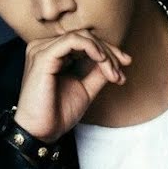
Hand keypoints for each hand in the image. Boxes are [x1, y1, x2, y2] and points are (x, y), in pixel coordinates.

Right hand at [13, 30, 132, 142]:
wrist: (42, 132)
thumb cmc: (58, 113)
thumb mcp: (85, 89)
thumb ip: (98, 73)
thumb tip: (116, 61)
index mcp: (53, 54)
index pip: (84, 41)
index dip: (109, 50)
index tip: (126, 64)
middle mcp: (45, 47)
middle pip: (85, 36)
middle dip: (109, 52)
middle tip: (120, 71)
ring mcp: (42, 50)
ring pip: (81, 37)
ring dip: (103, 53)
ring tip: (113, 72)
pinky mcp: (43, 56)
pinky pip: (72, 41)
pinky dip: (91, 48)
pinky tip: (102, 60)